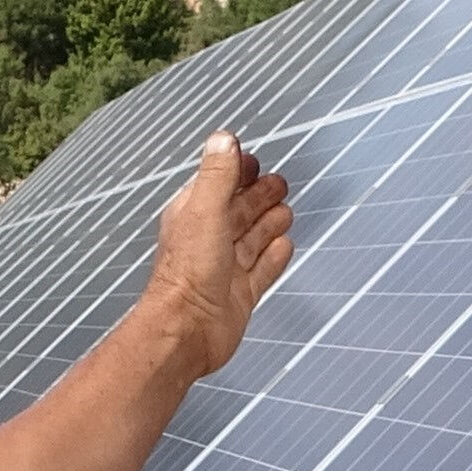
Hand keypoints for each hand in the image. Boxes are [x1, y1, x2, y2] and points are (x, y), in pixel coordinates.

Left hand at [139, 131, 292, 379]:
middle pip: (239, 211)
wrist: (186, 331)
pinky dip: (274, 258)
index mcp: (193, 216)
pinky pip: (262, 271)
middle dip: (258, 196)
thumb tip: (223, 139)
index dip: (235, 171)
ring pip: (252, 239)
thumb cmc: (186, 275)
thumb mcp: (204, 210)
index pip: (217, 185)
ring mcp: (224, 269)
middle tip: (278, 183)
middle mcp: (208, 241)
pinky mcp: (240, 295)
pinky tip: (283, 247)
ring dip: (269, 223)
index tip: (252, 159)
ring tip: (284, 210)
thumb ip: (217, 175)